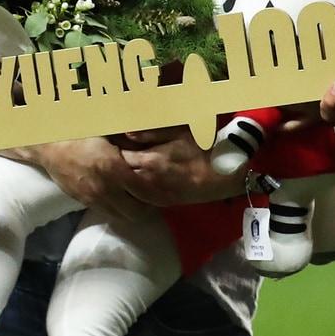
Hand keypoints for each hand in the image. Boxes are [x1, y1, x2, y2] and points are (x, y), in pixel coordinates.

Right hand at [5, 137, 153, 226]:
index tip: (165, 187)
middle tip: (155, 195)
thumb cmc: (83, 133)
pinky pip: (108, 213)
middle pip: (136, 212)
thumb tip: (155, 142)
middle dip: (149, 206)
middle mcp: (105, 188)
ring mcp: (93, 198)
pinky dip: (119, 209)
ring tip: (141, 198)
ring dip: (134, 210)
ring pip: (122, 217)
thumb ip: (133, 141)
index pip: (144, 191)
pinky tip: (123, 197)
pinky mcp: (84, 202)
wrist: (50, 145)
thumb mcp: (110, 133)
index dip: (158, 192)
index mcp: (113, 168)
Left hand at [117, 126, 245, 206]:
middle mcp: (148, 180)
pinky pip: (139, 198)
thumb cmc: (203, 148)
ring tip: (118, 171)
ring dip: (121, 180)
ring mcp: (154, 194)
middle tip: (110, 157)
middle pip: (120, 175)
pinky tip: (132, 183)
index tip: (109, 145)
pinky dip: (132, 190)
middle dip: (114, 166)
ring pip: (127, 189)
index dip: (113, 150)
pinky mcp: (161, 202)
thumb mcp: (179, 133)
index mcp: (150, 160)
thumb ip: (151, 133)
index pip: (119, 156)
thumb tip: (125, 133)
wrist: (225, 174)